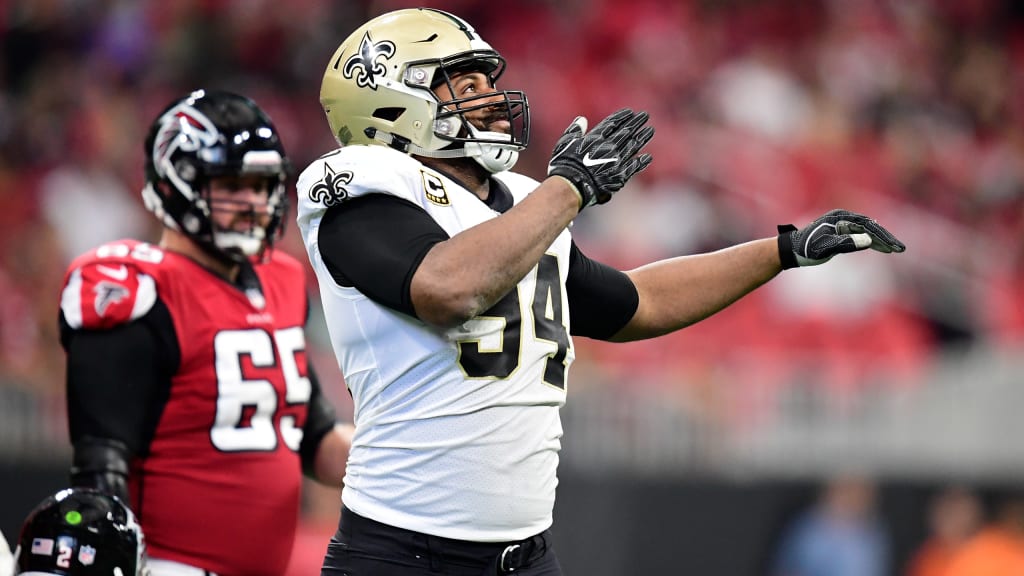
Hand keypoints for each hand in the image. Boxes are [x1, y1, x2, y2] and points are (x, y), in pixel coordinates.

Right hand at [547, 108, 653, 210]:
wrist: (571, 186)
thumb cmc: (564, 165)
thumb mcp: (565, 144)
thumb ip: (574, 131)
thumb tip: (582, 120)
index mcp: (595, 138)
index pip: (612, 123)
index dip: (622, 117)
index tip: (630, 112)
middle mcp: (608, 147)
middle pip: (626, 132)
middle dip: (636, 123)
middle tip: (645, 115)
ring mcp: (616, 161)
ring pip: (633, 146)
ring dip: (643, 137)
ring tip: (650, 130)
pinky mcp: (620, 175)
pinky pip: (633, 167)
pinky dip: (641, 162)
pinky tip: (647, 157)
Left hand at [777, 209, 905, 268]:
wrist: (791, 251)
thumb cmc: (806, 248)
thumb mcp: (826, 247)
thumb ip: (846, 243)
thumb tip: (868, 240)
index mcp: (840, 218)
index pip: (867, 226)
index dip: (882, 236)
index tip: (894, 246)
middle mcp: (843, 218)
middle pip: (870, 227)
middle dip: (886, 237)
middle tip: (900, 248)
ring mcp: (842, 225)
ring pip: (867, 232)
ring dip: (881, 240)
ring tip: (896, 249)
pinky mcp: (841, 233)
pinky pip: (861, 236)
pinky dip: (872, 243)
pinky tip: (882, 248)